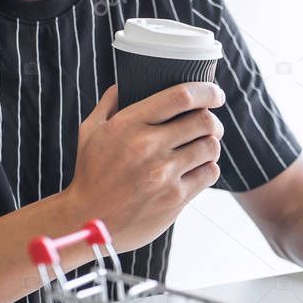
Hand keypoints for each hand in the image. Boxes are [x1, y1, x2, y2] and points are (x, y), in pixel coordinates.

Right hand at [61, 83, 225, 250]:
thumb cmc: (90, 174)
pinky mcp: (175, 198)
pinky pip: (210, 173)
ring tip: (203, 148)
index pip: (181, 97)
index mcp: (128, 124)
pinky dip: (209, 168)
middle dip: (213, 121)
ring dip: (212, 145)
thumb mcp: (90, 131)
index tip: (215, 95)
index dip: (206, 92)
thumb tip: (126, 82)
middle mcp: (148, 146)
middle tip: (211, 126)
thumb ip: (110, 103)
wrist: (87, 220)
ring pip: (210, 147)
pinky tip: (198, 168)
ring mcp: (163, 174)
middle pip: (203, 121)